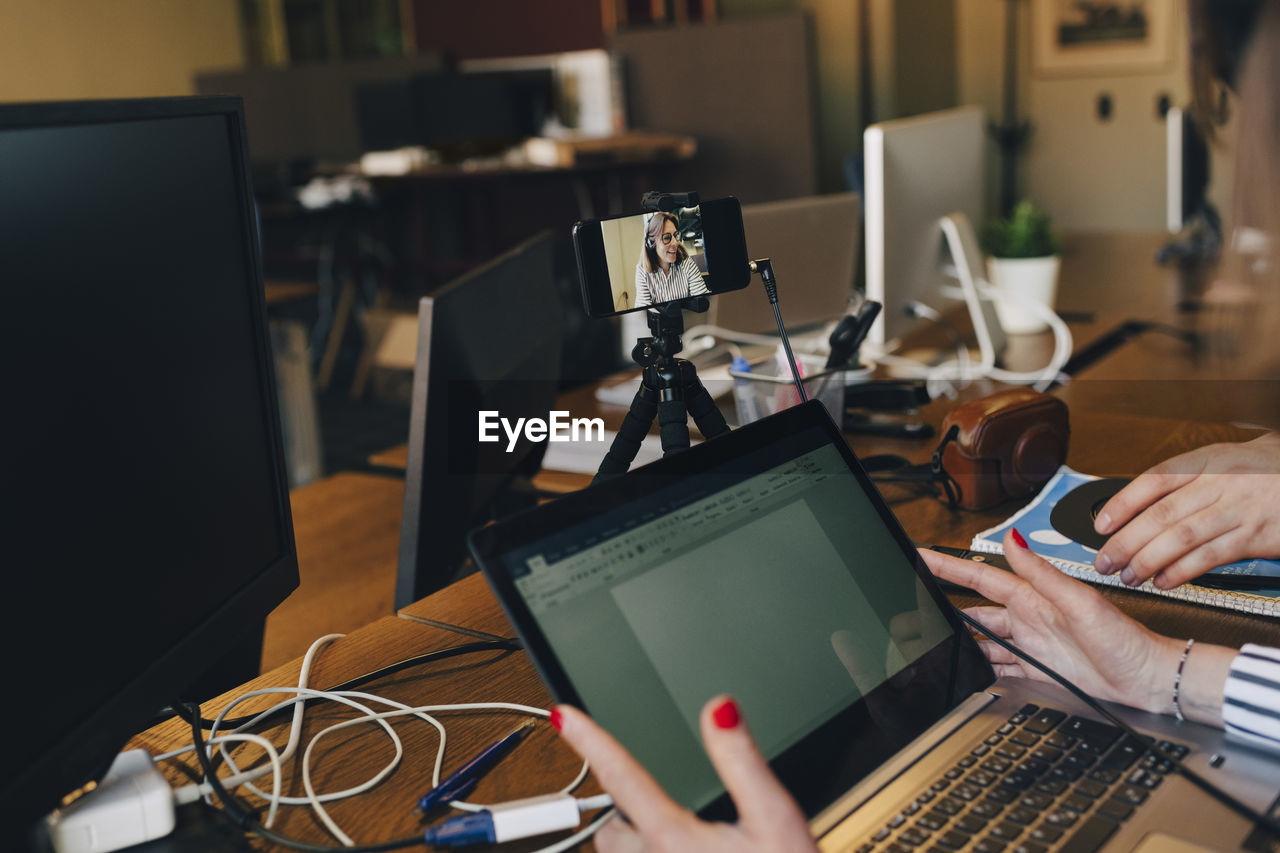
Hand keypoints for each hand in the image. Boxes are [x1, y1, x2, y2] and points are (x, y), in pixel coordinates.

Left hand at [551, 697, 816, 851]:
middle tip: (659, 809)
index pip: (622, 776)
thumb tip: (720, 710)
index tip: (563, 716)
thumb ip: (742, 762)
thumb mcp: (776, 820)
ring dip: (635, 845)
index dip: (590, 740)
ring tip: (675, 844)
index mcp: (674, 839)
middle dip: (625, 815)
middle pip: (611, 831)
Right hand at [920, 532, 1183, 713]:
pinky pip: (998, 666)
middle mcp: (1027, 618)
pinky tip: (964, 667)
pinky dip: (979, 667)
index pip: (979, 577)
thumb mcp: (1082, 601)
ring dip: (955, 639)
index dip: (948, 566)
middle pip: (971, 610)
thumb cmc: (1126, 640)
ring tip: (928, 639)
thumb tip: (1015, 541)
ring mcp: (1031, 644)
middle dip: (940, 603)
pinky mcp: (1037, 669)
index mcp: (1033, 597)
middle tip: (912, 601)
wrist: (1149, 678)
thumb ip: (1042, 573)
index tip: (921, 555)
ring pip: (980, 639)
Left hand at [1094, 433, 1279, 588]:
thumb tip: (1134, 506)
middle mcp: (1221, 483)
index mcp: (1206, 461)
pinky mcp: (1257, 537)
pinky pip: (1211, 558)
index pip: (1154, 480)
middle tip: (1105, 561)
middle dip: (1126, 542)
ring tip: (1129, 576)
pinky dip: (1182, 572)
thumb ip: (1183, 480)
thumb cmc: (1264, 469)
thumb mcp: (1222, 460)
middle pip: (1162, 515)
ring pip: (1183, 539)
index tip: (1101, 525)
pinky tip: (1164, 582)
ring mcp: (1240, 510)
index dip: (1123, 504)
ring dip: (1149, 562)